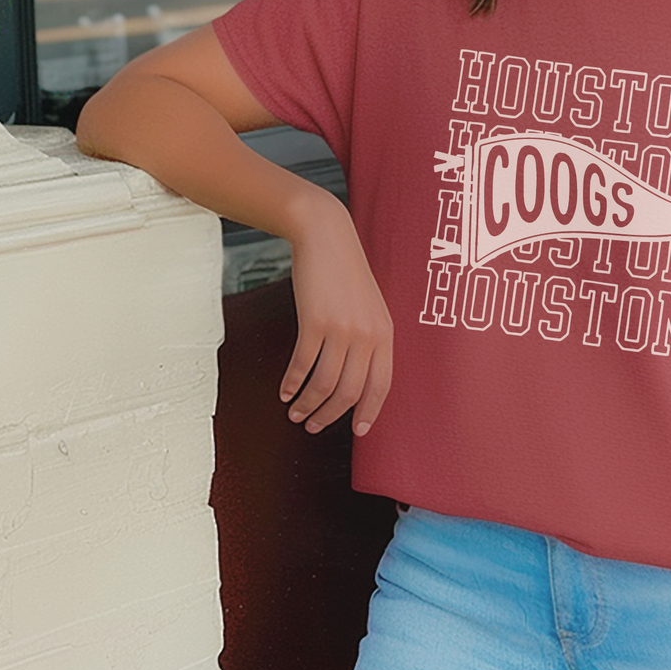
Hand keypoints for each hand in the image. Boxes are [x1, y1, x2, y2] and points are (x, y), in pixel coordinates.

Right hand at [280, 200, 392, 436]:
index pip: (381, 385)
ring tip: (295, 413)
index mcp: (386, 333)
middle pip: (350, 392)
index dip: (369, 411)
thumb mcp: (370, 307)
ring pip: (324, 384)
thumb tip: (357, 378)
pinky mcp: (315, 322)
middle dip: (330, 415)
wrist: (327, 238)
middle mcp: (368, 335)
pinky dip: (292, 383)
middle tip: (313, 426)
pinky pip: (303, 364)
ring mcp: (342, 329)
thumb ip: (369, 339)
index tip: (357, 431)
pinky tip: (285, 391)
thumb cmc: (346, 275)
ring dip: (308, 404)